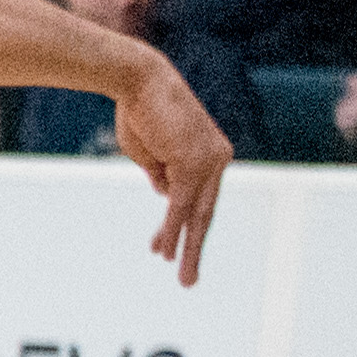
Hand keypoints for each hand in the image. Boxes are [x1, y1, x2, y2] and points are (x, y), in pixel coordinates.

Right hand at [116, 63, 231, 284]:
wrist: (138, 79)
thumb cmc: (140, 108)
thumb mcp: (150, 152)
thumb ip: (160, 174)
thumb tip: (166, 194)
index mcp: (211, 153)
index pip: (199, 198)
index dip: (184, 224)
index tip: (164, 246)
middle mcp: (218, 158)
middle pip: (205, 211)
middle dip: (194, 245)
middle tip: (188, 277)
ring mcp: (209, 161)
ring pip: (196, 213)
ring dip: (185, 246)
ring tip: (184, 278)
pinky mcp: (194, 164)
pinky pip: (181, 205)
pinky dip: (173, 228)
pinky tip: (164, 251)